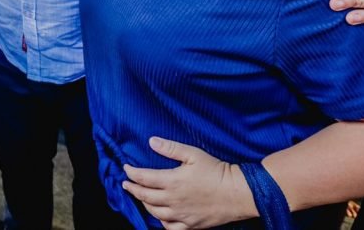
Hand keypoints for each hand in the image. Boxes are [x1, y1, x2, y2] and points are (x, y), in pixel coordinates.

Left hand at [122, 137, 254, 228]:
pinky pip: (169, 227)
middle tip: (126, 184)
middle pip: (145, 196)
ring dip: (144, 204)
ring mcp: (181, 215)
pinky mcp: (191, 225)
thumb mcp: (193, 154)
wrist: (237, 193)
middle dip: (133, 189)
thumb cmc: (216, 171)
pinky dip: (161, 221)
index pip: (144, 178)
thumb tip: (151, 141)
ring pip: (154, 213)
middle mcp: (173, 200)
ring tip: (141, 196)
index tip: (126, 168)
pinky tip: (160, 215)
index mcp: (172, 181)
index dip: (132, 173)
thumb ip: (170, 148)